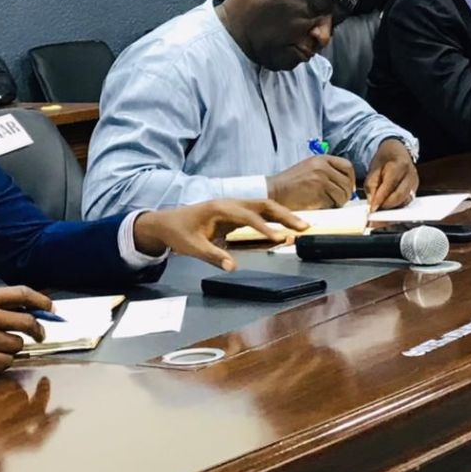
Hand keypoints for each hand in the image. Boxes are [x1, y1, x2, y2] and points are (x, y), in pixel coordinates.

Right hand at [0, 286, 48, 380]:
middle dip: (38, 331)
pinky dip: (1, 363)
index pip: (22, 294)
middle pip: (27, 322)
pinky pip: (3, 364)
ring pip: (16, 346)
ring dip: (12, 349)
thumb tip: (30, 310)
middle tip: (39, 335)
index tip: (52, 309)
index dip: (42, 301)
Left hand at [133, 199, 308, 270]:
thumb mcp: (192, 247)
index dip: (264, 228)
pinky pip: (259, 213)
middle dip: (284, 216)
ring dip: (283, 215)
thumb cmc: (179, 233)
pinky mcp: (236, 212)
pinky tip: (286, 227)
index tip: (279, 238)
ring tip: (302, 227)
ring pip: (264, 206)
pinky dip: (275, 218)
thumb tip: (233, 268)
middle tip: (304, 227)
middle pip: (263, 205)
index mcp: (220, 208)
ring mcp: (234, 205)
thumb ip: (213, 256)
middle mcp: (231, 203)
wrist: (166, 222)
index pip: (248, 216)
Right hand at [267, 155, 355, 209]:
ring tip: (330, 204)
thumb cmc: (290, 184)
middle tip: (340, 200)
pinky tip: (322, 206)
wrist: (274, 191)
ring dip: (339, 201)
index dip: (350, 179)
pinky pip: (333, 201)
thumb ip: (326, 171)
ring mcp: (320, 178)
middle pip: (347, 181)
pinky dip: (330, 206)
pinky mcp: (317, 192)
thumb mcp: (309, 168)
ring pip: (342, 193)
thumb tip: (345, 183)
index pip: (347, 166)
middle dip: (346, 193)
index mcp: (321, 159)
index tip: (348, 188)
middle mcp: (322, 166)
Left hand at [365, 138, 418, 211]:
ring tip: (379, 211)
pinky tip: (387, 209)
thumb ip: (371, 184)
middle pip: (400, 196)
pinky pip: (406, 202)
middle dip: (386, 206)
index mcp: (400, 165)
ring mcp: (415, 183)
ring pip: (404, 202)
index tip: (371, 208)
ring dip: (391, 209)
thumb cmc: (385, 159)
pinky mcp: (415, 190)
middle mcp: (411, 175)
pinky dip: (396, 207)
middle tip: (374, 212)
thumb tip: (371, 201)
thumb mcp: (374, 167)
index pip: (390, 185)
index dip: (380, 198)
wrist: (397, 151)